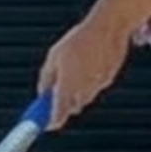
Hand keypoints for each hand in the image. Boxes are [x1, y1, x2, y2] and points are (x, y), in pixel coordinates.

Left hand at [36, 0, 150, 128]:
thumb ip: (46, 79)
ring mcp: (98, 87)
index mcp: (67, 87)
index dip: (50, 122)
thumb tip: (42, 92)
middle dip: (63, 103)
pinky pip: (95, 86)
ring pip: (84, 98)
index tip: (45, 124)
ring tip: (75, 67)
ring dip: (76, 91)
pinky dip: (89, 81)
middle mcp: (83, 91)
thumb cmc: (80, 39)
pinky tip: (88, 62)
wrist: (108, 28)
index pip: (57, 116)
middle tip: (56, 91)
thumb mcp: (53, 57)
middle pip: (71, 108)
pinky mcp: (109, 80)